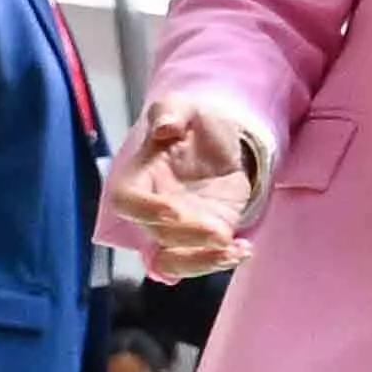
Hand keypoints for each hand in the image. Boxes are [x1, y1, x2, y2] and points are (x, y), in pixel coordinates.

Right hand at [104, 96, 267, 275]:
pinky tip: (244, 250)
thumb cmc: (194, 126)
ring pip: (173, 263)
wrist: (222, 146)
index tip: (173, 211)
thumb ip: (171, 112)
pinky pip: (202, 262)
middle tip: (218, 231)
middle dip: (187, 237)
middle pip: (156, 236)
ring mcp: (174, 231)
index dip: (146, 210)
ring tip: (233, 250)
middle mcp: (150, 211)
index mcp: (136, 177)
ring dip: (202, 262)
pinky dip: (222, 261)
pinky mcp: (199, 242)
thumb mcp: (185, 107)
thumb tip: (165, 126)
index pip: (126, 201)